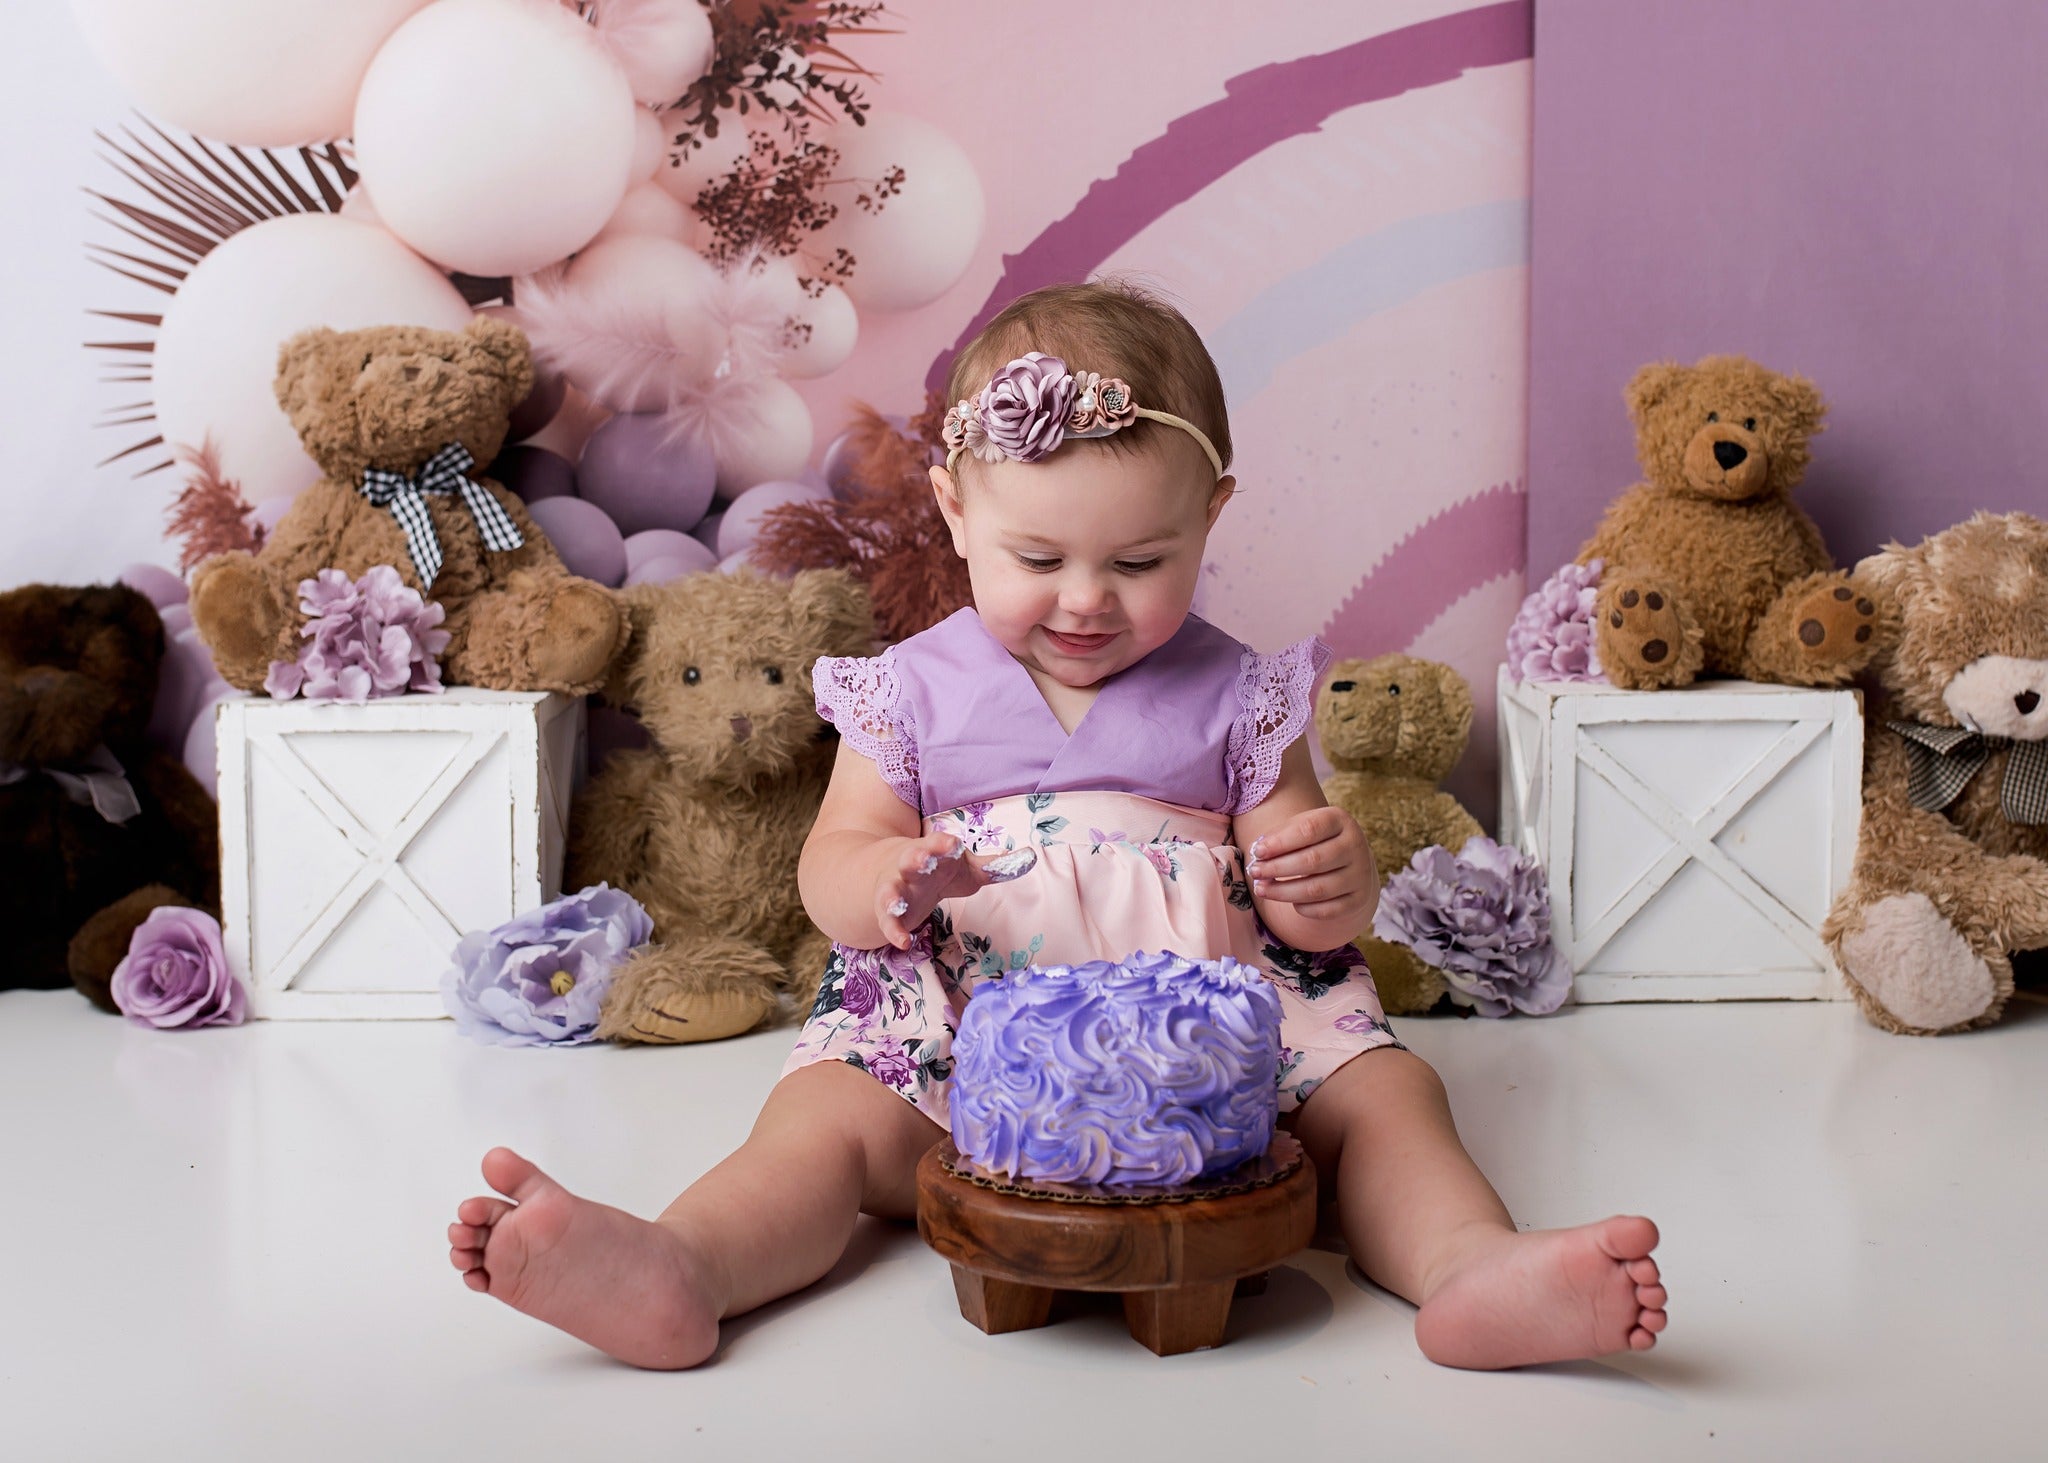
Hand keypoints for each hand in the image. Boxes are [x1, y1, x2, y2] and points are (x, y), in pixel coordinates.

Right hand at [874, 832, 1038, 950]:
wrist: (889, 870)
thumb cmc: (939, 869)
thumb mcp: (966, 866)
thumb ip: (995, 866)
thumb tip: (1030, 856)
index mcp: (934, 852)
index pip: (938, 844)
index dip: (943, 845)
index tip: (953, 845)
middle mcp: (911, 867)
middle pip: (911, 859)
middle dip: (916, 859)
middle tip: (923, 861)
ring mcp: (897, 888)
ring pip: (891, 890)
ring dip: (894, 896)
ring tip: (898, 904)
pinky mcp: (887, 911)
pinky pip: (887, 921)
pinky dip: (893, 931)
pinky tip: (904, 942)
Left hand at [1245, 807, 1373, 927]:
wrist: (1351, 862)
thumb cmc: (1315, 841)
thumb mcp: (1301, 827)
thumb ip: (1279, 836)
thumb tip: (1258, 852)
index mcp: (1340, 820)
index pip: (1309, 829)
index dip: (1280, 842)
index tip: (1257, 851)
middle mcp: (1355, 846)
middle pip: (1313, 860)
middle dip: (1277, 868)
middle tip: (1254, 872)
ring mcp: (1360, 874)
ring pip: (1317, 889)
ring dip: (1283, 892)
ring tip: (1261, 889)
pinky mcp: (1358, 899)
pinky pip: (1326, 910)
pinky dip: (1303, 908)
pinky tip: (1289, 901)